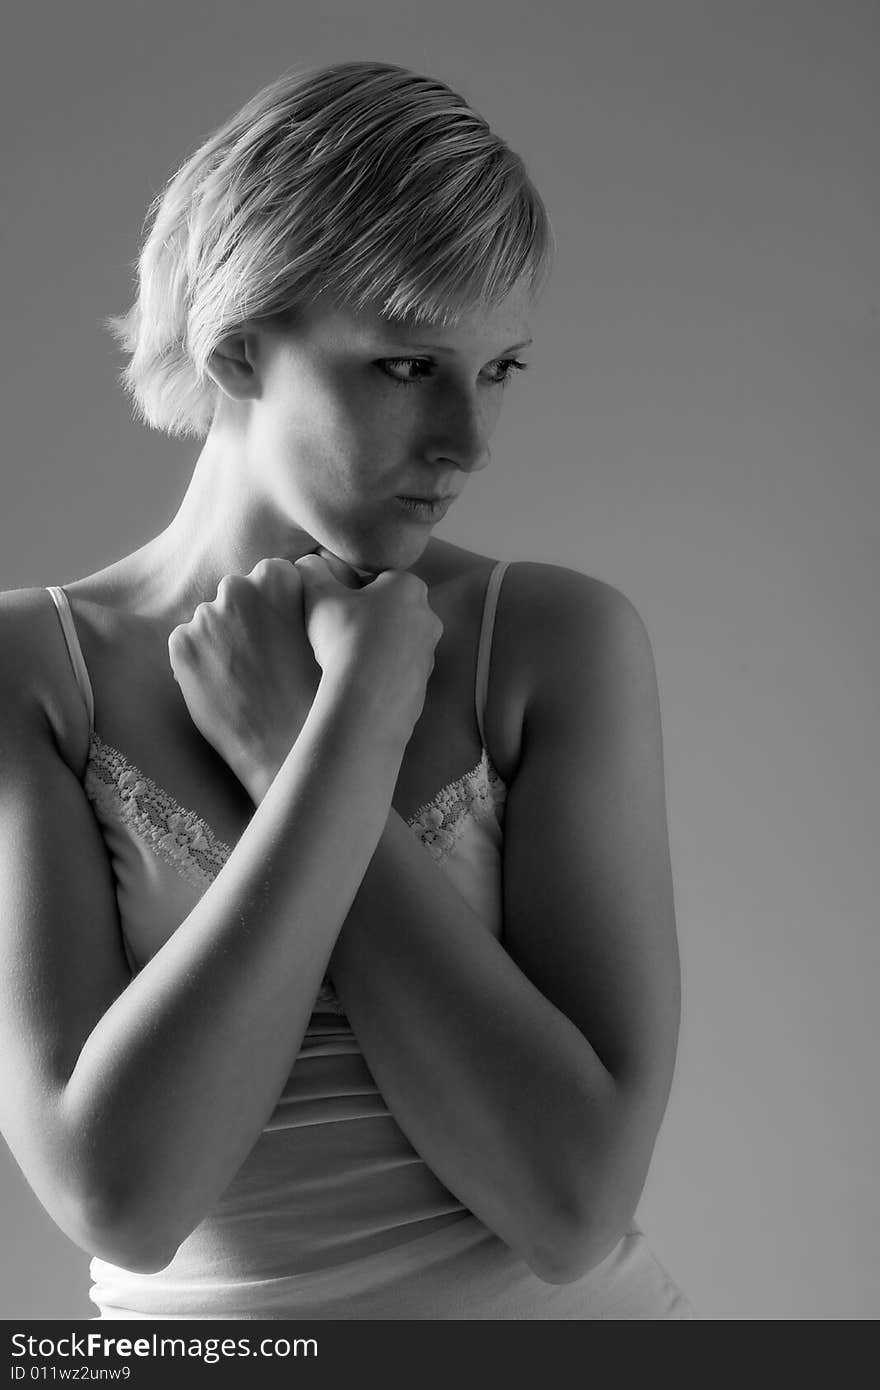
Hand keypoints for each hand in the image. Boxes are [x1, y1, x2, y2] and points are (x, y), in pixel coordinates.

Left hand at [167, 557, 320, 802]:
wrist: (287, 745)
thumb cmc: (319, 693)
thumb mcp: (325, 632)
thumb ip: (300, 602)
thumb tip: (284, 599)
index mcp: (279, 575)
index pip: (271, 576)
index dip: (279, 608)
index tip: (289, 634)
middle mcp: (238, 586)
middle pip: (237, 594)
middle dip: (247, 618)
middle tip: (267, 659)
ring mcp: (205, 616)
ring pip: (211, 622)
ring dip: (223, 642)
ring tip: (247, 680)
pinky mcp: (181, 645)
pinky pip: (187, 645)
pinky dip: (200, 663)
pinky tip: (225, 688)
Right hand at [294, 552, 442, 739]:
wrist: (368, 697)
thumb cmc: (344, 636)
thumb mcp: (318, 594)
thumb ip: (312, 569)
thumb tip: (310, 561)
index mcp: (408, 585)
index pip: (378, 578)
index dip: (352, 589)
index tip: (335, 606)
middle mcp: (427, 615)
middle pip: (391, 609)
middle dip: (368, 617)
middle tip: (338, 632)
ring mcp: (429, 651)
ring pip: (396, 641)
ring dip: (375, 646)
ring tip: (346, 660)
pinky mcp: (424, 682)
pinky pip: (398, 671)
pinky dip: (381, 673)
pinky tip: (359, 681)